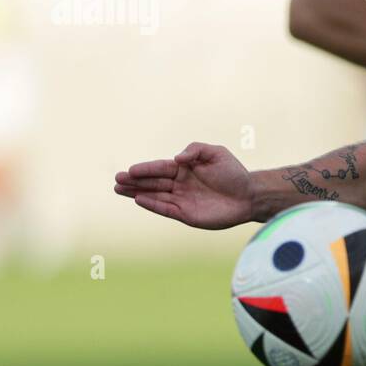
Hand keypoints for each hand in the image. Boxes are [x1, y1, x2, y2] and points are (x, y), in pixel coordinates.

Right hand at [114, 142, 253, 229]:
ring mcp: (182, 200)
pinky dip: (152, 205)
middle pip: (153, 182)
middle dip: (134, 181)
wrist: (249, 196)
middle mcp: (180, 184)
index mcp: (185, 169)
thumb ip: (195, 150)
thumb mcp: (216, 153)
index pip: (160, 168)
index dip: (145, 169)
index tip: (130, 169)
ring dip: (137, 192)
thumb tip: (176, 158)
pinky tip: (139, 199)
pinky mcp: (186, 214)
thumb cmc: (234, 173)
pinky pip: (165, 209)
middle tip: (117, 180)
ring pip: (155, 195)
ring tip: (119, 189)